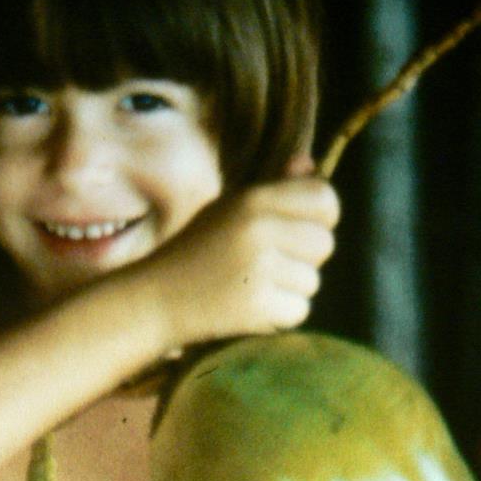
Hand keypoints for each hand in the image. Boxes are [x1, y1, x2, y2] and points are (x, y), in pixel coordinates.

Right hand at [136, 162, 339, 350]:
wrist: (155, 299)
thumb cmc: (196, 251)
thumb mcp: (228, 208)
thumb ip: (274, 188)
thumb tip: (310, 165)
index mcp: (254, 199)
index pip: (325, 200)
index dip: (321, 219)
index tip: (300, 233)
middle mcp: (259, 229)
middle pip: (324, 244)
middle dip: (305, 259)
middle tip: (268, 265)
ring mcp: (259, 269)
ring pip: (313, 282)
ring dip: (290, 290)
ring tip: (252, 286)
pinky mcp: (256, 306)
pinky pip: (299, 311)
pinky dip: (280, 315)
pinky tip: (250, 307)